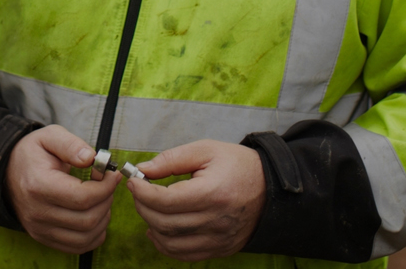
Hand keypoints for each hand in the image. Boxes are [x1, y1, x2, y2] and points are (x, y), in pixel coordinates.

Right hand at [5, 125, 120, 252]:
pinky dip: (94, 235)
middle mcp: (37, 212)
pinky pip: (77, 247)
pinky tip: (96, 216)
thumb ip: (71, 144)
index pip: (82, 198)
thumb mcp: (49, 136)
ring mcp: (39, 229)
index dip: (106, 188)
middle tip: (107, 185)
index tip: (113, 175)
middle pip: (87, 219)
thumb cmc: (31, 154)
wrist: (7, 172)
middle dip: (106, 201)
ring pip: (85, 236)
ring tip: (101, 199)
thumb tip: (91, 158)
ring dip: (103, 218)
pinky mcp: (43, 237)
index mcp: (38, 185)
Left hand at [126, 139, 265, 261]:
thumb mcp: (206, 150)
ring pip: (171, 243)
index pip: (166, 200)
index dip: (143, 192)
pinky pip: (185, 255)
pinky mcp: (220, 248)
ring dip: (151, 227)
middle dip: (143, 207)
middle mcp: (216, 220)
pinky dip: (165, 245)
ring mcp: (219, 238)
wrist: (271, 188)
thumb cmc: (239, 166)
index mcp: (213, 192)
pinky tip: (158, 230)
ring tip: (148, 209)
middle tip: (139, 192)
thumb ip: (172, 159)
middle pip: (165, 223)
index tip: (134, 181)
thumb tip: (143, 169)